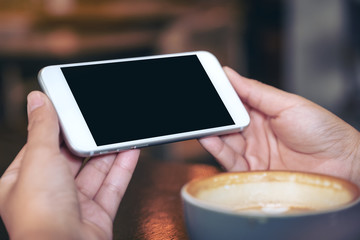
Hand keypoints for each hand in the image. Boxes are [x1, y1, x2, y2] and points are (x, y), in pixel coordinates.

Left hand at [0, 91, 139, 239]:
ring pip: (94, 172)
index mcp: (22, 183)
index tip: (70, 112)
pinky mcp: (97, 215)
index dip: (56, 128)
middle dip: (87, 140)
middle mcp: (47, 195)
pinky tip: (130, 150)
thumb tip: (37, 101)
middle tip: (100, 120)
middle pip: (71, 159)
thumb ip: (43, 128)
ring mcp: (73, 206)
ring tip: (119, 132)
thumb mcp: (39, 158)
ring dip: (109, 152)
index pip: (39, 147)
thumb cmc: (40, 215)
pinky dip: (123, 168)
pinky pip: (112, 186)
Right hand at [199, 67, 359, 184]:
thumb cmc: (323, 130)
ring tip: (198, 122)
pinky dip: (217, 150)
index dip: (219, 94)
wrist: (342, 164)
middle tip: (198, 106)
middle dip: (211, 115)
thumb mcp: (287, 104)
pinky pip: (230, 161)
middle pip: (225, 122)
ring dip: (210, 131)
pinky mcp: (253, 172)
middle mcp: (254, 132)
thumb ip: (255, 91)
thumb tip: (229, 74)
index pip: (234, 102)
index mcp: (262, 112)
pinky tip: (209, 137)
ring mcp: (253, 152)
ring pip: (224, 141)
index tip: (204, 84)